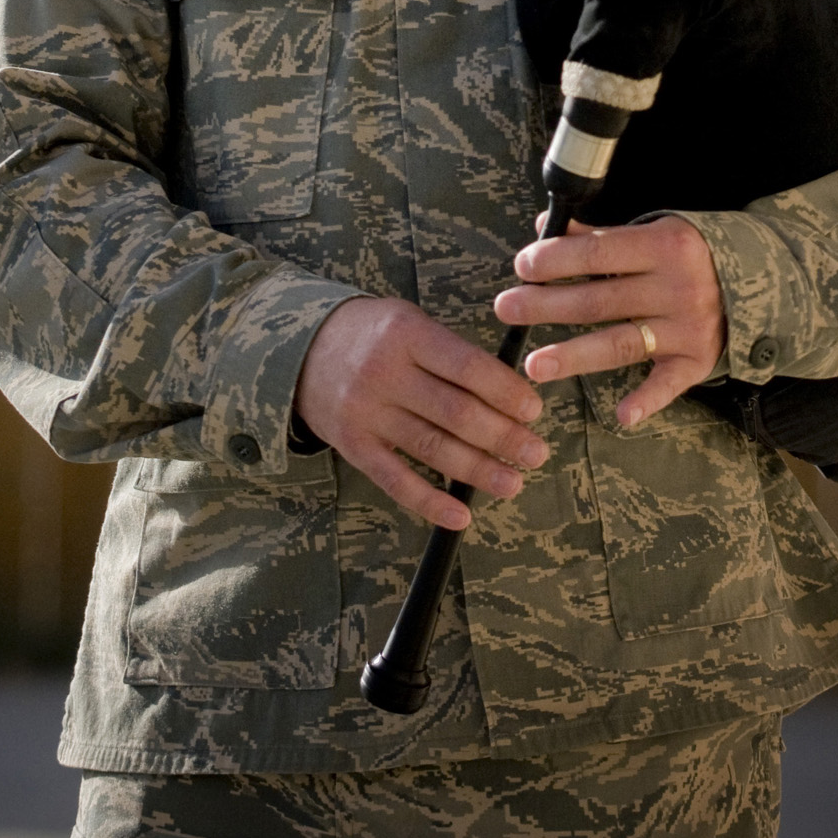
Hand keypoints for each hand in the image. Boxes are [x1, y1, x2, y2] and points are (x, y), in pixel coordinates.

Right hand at [293, 295, 547, 531]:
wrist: (302, 348)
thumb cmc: (374, 334)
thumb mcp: (409, 322)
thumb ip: (451, 354)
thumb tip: (510, 396)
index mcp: (408, 334)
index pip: (467, 367)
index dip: (505, 391)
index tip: (534, 410)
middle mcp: (386, 373)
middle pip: (454, 412)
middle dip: (502, 437)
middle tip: (536, 453)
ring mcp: (366, 412)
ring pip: (431, 448)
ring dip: (477, 471)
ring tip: (512, 483)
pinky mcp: (352, 446)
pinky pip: (394, 480)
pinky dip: (429, 502)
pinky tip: (461, 515)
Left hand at [493, 216, 725, 429]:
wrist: (761, 280)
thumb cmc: (689, 254)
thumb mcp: (653, 233)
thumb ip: (601, 236)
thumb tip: (545, 229)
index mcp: (665, 245)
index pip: (601, 253)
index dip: (559, 260)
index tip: (522, 265)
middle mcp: (678, 287)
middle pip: (601, 300)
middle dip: (548, 305)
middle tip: (506, 307)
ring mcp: (688, 328)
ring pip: (621, 344)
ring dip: (575, 355)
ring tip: (533, 365)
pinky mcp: (698, 361)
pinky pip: (669, 384)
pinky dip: (647, 400)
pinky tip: (621, 415)